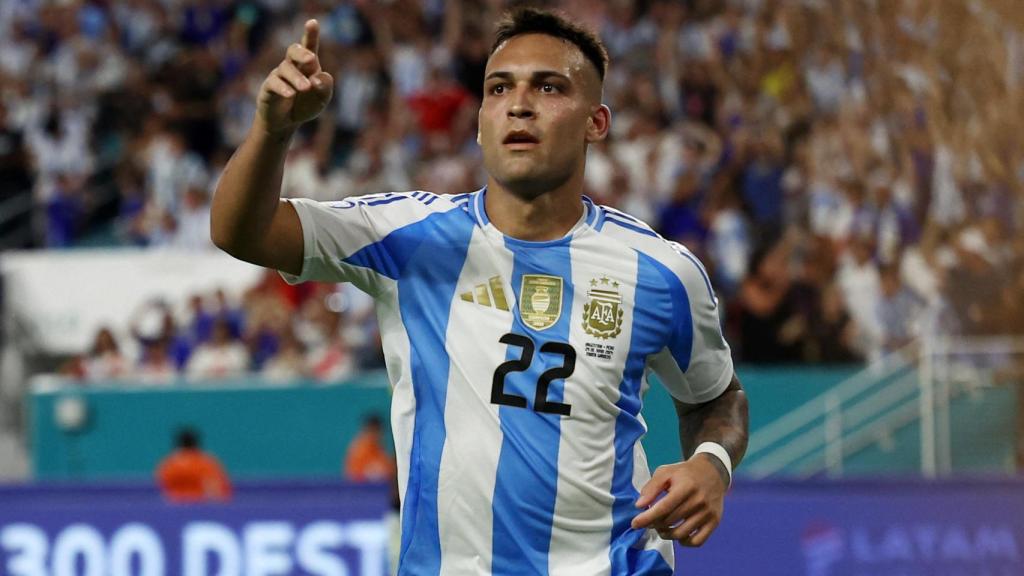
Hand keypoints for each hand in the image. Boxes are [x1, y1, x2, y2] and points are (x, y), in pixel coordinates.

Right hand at [256, 19, 333, 135]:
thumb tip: (320, 77)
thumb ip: (325, 87)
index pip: (309, 46)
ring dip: (297, 78)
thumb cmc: (305, 105)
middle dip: (302, 52)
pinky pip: (274, 83)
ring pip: (286, 69)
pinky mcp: (268, 87)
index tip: (312, 22)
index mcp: (308, 65)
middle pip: (294, 51)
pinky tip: (290, 94)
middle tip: (312, 59)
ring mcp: (279, 75)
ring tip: (306, 88)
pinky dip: (283, 88)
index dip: (310, 34)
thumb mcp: (321, 98)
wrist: (287, 122)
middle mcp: (293, 66)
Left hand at [630, 454, 726, 546]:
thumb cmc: (684, 473)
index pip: (664, 507)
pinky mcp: (714, 522)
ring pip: (681, 533)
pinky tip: (677, 535)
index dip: (647, 518)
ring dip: (666, 534)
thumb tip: (639, 506)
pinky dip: (684, 542)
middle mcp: (699, 501)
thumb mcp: (666, 472)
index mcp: (686, 486)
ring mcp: (708, 513)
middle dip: (654, 524)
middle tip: (649, 521)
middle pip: (670, 521)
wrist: (712, 472)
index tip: (634, 524)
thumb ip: (651, 487)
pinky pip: (697, 541)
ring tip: (661, 528)